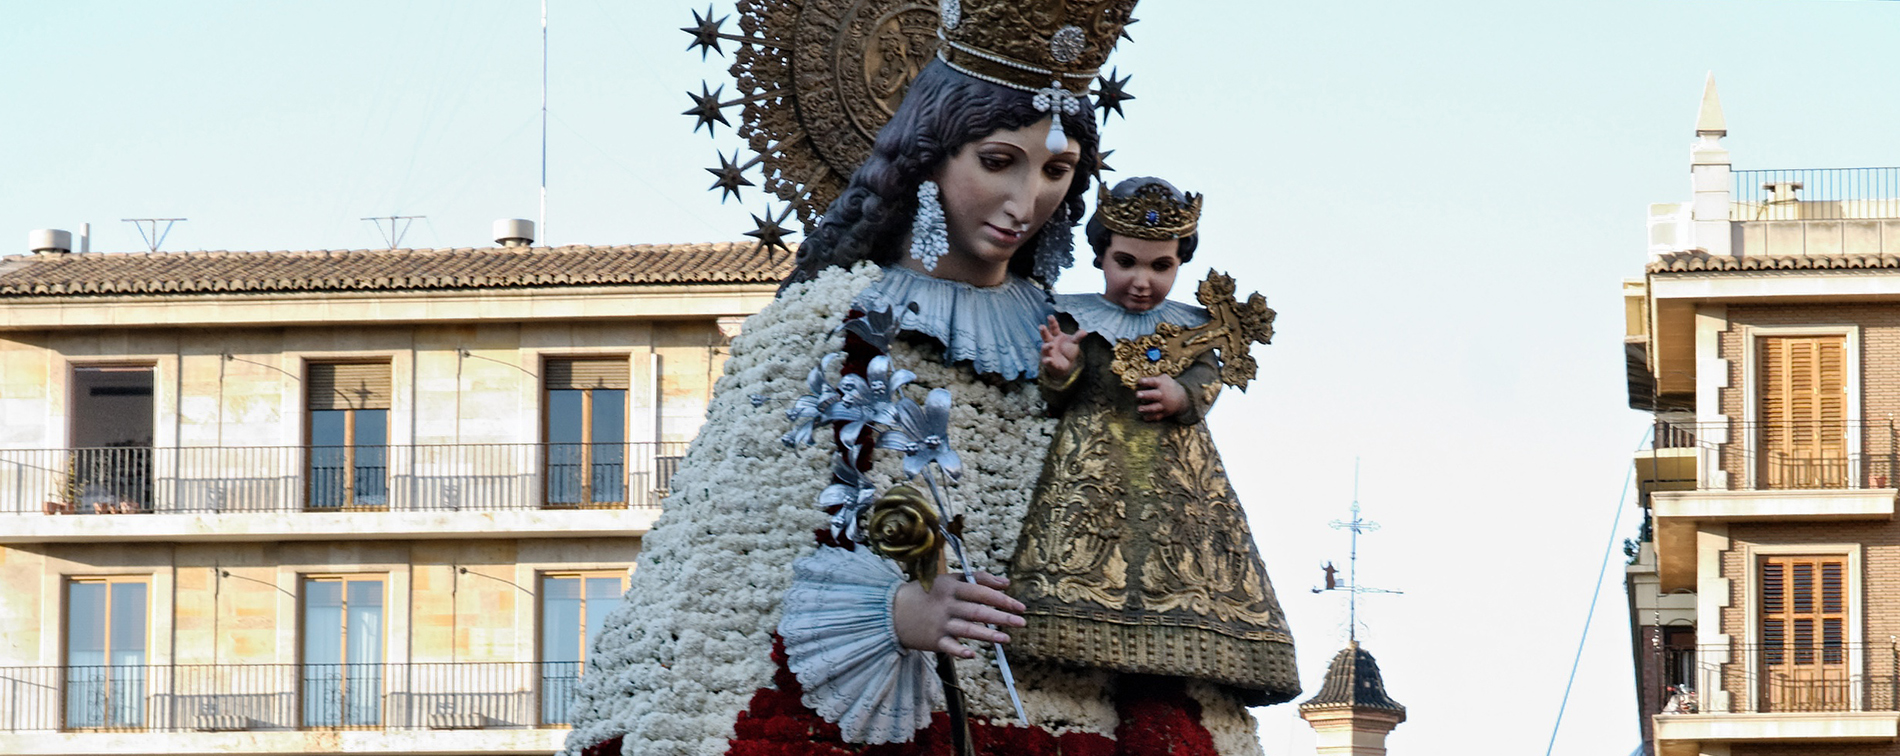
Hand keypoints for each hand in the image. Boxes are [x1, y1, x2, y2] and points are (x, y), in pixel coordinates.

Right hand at [892, 571, 1024, 657]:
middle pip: (978, 611)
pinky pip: (949, 647)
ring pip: (968, 629)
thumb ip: (977, 578)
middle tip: (1021, 622)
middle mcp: (947, 605)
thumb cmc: (926, 593)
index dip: (1002, 599)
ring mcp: (940, 624)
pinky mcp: (933, 640)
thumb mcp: (948, 579)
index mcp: (951, 587)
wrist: (892, 611)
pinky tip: (973, 655)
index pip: (981, 592)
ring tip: (1006, 639)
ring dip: (988, 635)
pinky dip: (960, 651)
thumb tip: (1005, 582)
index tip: (1020, 606)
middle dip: (1002, 617)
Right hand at [1039, 316, 1086, 379]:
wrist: (1066, 364)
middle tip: (1041, 326)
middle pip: (1046, 336)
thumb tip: (1085, 331)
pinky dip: (1047, 360)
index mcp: (1056, 336)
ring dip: (1047, 346)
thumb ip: (1077, 337)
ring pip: (1045, 348)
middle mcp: (1050, 342)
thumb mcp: (1073, 342)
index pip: (1054, 328)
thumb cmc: (1067, 350)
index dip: (1052, 322)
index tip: (1050, 316)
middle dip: (1043, 331)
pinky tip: (1048, 360)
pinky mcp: (1049, 362)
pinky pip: (1047, 361)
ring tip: (1051, 345)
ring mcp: (1048, 352)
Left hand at [1136, 375, 1187, 420]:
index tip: (1140, 382)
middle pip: (1153, 395)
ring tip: (1139, 409)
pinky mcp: (1164, 413)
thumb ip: (1153, 379)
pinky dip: (1151, 418)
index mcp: (1161, 384)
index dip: (1146, 381)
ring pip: (1154, 408)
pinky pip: (1157, 416)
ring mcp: (1163, 404)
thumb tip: (1138, 382)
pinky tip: (1145, 417)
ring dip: (1146, 409)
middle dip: (1145, 395)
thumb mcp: (1164, 379)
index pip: (1153, 382)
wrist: (1182, 398)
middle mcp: (1162, 394)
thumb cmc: (1168, 386)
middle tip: (1137, 395)